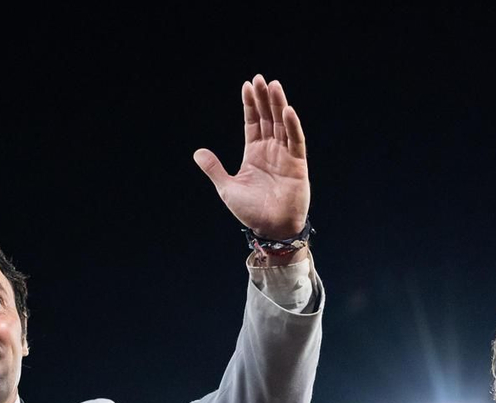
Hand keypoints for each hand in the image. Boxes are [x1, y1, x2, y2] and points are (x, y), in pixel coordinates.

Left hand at [195, 75, 308, 239]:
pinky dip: (292, 126)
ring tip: (274, 86)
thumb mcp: (227, 188)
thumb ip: (214, 168)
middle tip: (260, 79)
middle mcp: (271, 150)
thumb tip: (197, 152)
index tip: (247, 85)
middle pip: (268, 118)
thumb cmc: (251, 212)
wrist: (271, 229)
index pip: (253, 122)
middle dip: (264, 98)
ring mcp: (285, 156)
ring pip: (282, 125)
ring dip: (279, 105)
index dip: (250, 104)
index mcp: (254, 153)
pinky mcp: (298, 165)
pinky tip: (288, 110)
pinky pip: (296, 141)